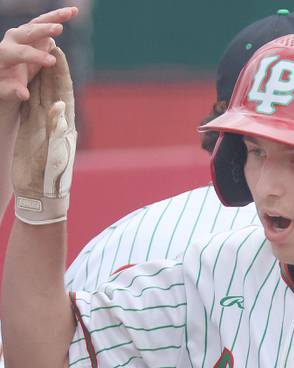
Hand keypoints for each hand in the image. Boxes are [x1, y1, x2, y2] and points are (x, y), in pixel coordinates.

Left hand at [0, 7, 78, 104]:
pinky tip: (73, 12)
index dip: (35, 56)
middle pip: (27, 32)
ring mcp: (22, 34)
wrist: (3, 72)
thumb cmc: (4, 84)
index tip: (51, 61)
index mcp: (4, 54)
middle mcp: (12, 40)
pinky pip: (45, 22)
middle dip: (42, 30)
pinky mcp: (32, 32)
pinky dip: (58, 17)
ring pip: (37, 22)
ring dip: (54, 17)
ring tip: (71, 12)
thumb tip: (23, 94)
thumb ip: (12, 91)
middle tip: (58, 29)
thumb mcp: (6, 91)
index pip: (20, 53)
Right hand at [12, 45, 75, 224]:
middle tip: (47, 42)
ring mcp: (42, 124)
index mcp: (64, 124)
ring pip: (39, 93)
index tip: (58, 51)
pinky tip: (23, 78)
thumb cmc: (51, 175)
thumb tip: (59, 104)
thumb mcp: (55, 149)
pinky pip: (28, 105)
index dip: (61, 71)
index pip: (63, 91)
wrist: (40, 193)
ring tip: (35, 53)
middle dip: (50, 65)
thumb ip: (56, 127)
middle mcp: (55, 121)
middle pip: (52, 87)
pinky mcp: (30, 130)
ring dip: (38, 74)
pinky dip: (27, 89)